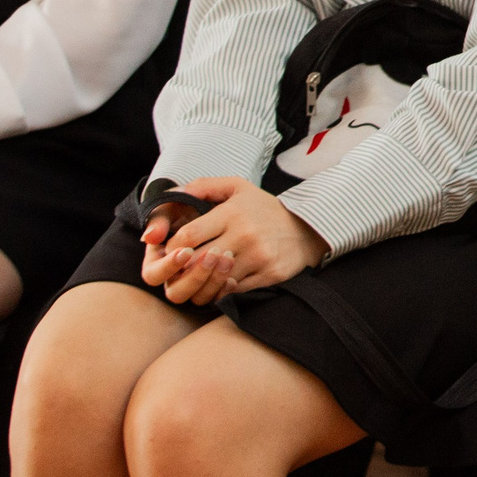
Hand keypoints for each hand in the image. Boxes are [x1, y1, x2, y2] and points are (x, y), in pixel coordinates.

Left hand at [140, 178, 329, 305]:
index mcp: (233, 213)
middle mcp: (245, 235)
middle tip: (180, 267)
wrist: (307, 228)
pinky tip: (220, 280)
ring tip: (199, 275)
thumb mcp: (237, 188)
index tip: (173, 250)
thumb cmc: (264, 209)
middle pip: (196, 261)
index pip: (188, 236)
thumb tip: (170, 194)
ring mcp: (258, 256)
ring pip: (213, 279)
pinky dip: (221, 288)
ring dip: (202, 279)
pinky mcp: (268, 274)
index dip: (173, 247)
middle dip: (183, 267)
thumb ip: (202, 186)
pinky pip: (232, 290)